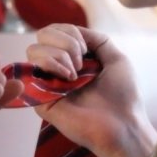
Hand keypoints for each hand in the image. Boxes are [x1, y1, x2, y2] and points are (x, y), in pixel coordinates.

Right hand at [25, 24, 156, 156]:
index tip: (87, 50)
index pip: (56, 31)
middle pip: (42, 35)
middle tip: (81, 62)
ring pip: (34, 50)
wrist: (123, 125)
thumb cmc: (124, 96)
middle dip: (65, 41)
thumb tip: (73, 30)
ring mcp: (47, 84)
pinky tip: (68, 79)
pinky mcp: (39, 99)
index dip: (71, 32)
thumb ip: (96, 39)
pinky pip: (32, 70)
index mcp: (74, 60)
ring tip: (75, 74)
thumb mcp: (115, 58)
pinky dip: (51, 64)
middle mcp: (58, 70)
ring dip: (59, 54)